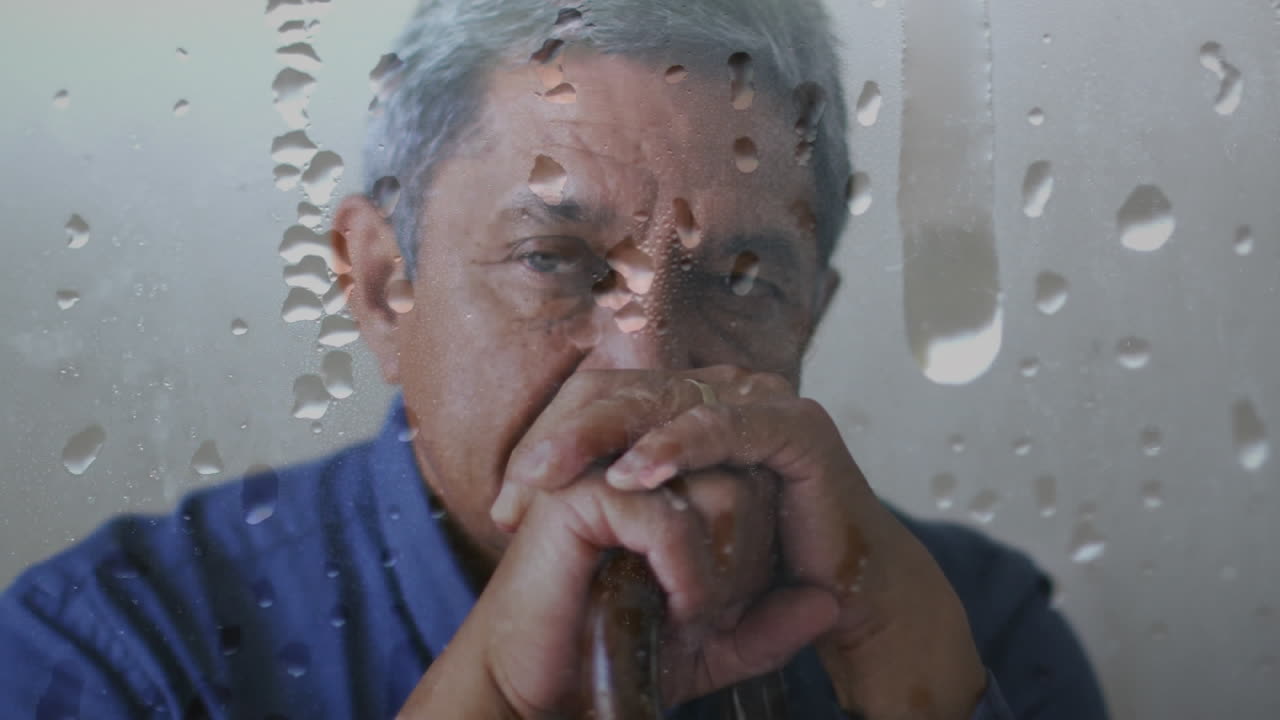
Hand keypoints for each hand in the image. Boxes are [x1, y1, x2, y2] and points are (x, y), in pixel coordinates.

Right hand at [399, 466, 838, 717]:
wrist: (543, 692)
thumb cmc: (618, 656)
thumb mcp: (711, 647)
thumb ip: (767, 627)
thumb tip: (828, 604)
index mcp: (664, 478)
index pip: (749, 476)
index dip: (757, 543)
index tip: (729, 602)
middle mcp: (637, 460)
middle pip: (742, 476)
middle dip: (742, 557)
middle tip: (709, 613)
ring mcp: (606, 469)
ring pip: (716, 489)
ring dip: (720, 566)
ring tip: (694, 615)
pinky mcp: (579, 496)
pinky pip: (671, 519)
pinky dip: (691, 575)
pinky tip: (681, 612)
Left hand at [493, 366, 988, 719]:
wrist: (837, 597)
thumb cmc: (747, 565)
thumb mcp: (659, 531)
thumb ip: (608, 502)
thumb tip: (522, 501)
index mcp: (683, 406)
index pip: (599, 400)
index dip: (549, 440)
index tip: (506, 504)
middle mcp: (719, 391)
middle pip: (621, 393)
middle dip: (562, 438)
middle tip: (520, 483)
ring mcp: (759, 400)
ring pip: (663, 402)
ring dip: (601, 436)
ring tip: (552, 474)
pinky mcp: (795, 426)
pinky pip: (724, 427)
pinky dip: (675, 446)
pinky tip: (632, 473)